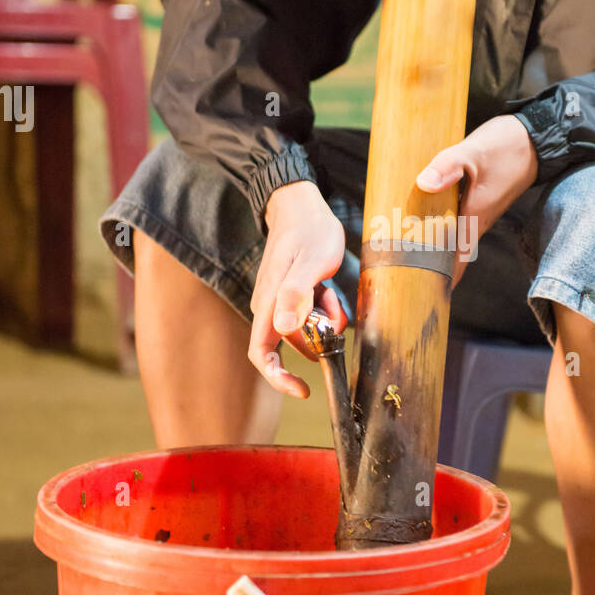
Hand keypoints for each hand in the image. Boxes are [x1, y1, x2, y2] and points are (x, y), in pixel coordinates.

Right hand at [248, 181, 348, 397]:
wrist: (300, 204)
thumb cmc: (308, 230)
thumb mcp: (311, 261)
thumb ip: (296, 294)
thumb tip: (284, 328)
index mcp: (268, 306)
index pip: (262, 355)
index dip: (278, 378)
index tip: (302, 389)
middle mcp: (269, 308)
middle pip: (292, 344)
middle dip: (316, 339)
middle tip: (333, 311)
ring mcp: (279, 303)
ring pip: (304, 330)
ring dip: (323, 320)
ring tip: (331, 293)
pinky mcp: (291, 297)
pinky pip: (308, 316)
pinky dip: (323, 309)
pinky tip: (327, 289)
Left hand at [415, 114, 537, 290]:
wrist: (534, 138)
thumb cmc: (506, 147)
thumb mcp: (474, 152)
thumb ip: (447, 166)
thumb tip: (423, 183)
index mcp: (475, 217)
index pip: (457, 260)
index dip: (442, 281)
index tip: (424, 298)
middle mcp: (476, 220)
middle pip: (451, 254)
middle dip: (429, 268)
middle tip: (403, 280)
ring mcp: (477, 212)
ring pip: (451, 238)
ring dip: (431, 247)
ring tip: (403, 256)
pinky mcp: (475, 200)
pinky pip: (452, 221)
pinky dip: (436, 226)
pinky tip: (418, 221)